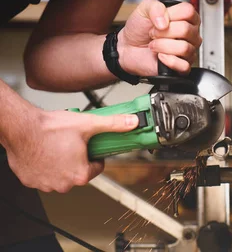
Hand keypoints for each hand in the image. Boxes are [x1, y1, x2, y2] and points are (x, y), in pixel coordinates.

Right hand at [5, 106, 138, 192]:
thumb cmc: (51, 128)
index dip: (95, 153)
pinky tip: (45, 151)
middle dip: (78, 157)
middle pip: (79, 171)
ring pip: (61, 173)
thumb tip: (132, 123)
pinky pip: (44, 174)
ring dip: (61, 162)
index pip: (97, 167)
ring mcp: (46, 185)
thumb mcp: (88, 123)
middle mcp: (64, 185)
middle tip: (72, 141)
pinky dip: (45, 165)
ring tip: (57, 144)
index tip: (89, 144)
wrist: (22, 129)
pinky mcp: (31, 182)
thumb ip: (113, 124)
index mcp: (80, 174)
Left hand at [118, 0, 200, 75]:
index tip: (159, 20)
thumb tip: (165, 22)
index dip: (171, 15)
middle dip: (163, 32)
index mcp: (186, 17)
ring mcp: (189, 50)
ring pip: (184, 48)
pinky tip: (160, 56)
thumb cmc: (140, 28)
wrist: (129, 47)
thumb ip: (155, 6)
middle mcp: (190, 33)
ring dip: (162, 46)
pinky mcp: (183, 67)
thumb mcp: (144, 9)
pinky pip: (184, 65)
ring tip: (154, 45)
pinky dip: (168, 60)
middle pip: (186, 30)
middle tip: (153, 33)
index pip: (189, 12)